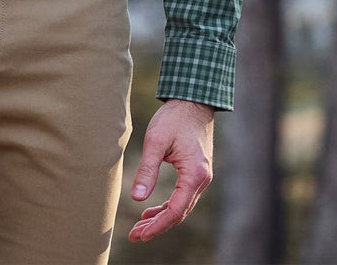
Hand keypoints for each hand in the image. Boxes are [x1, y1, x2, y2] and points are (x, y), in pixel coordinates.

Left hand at [127, 98, 213, 241]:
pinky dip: (167, 206)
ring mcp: (201, 177)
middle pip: (179, 213)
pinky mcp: (196, 172)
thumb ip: (147, 170)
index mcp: (194, 174)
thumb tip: (136, 198)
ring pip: (181, 207)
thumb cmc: (174, 117)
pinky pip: (182, 197)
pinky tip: (151, 210)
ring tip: (139, 226)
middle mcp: (202, 180)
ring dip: (161, 218)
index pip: (175, 211)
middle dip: (156, 226)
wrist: (193, 100)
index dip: (157, 225)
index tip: (139, 234)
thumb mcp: (156, 141)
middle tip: (134, 235)